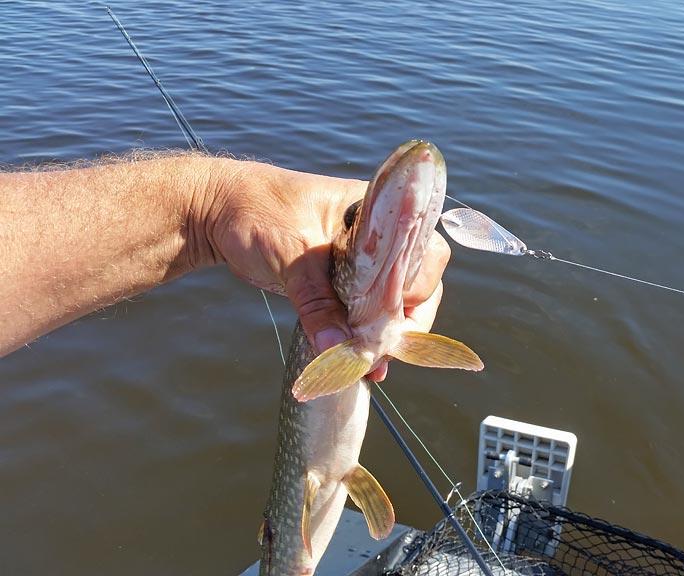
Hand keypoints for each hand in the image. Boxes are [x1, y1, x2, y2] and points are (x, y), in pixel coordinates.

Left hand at [194, 159, 450, 379]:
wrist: (218, 211)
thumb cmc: (258, 213)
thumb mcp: (293, 257)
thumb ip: (317, 303)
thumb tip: (336, 350)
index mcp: (378, 214)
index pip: (424, 252)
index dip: (416, 288)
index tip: (393, 318)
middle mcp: (378, 237)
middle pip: (417, 282)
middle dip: (405, 320)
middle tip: (384, 351)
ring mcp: (363, 261)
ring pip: (394, 302)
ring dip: (386, 336)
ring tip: (370, 368)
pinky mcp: (343, 283)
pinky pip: (366, 312)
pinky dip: (364, 338)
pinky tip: (359, 367)